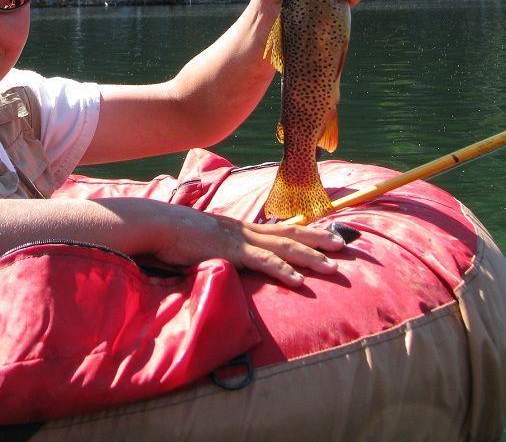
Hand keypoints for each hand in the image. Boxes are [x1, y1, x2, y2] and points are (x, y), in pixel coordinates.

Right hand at [155, 208, 343, 286]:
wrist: (160, 225)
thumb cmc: (178, 236)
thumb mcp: (206, 241)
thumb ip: (222, 248)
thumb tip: (229, 258)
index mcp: (243, 229)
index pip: (282, 230)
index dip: (307, 232)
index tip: (328, 237)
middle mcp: (247, 231)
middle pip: (291, 234)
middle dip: (320, 240)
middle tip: (345, 246)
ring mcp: (241, 240)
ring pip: (284, 248)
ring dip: (311, 258)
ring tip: (333, 268)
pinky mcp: (232, 251)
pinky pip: (263, 262)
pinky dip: (283, 270)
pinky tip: (299, 281)